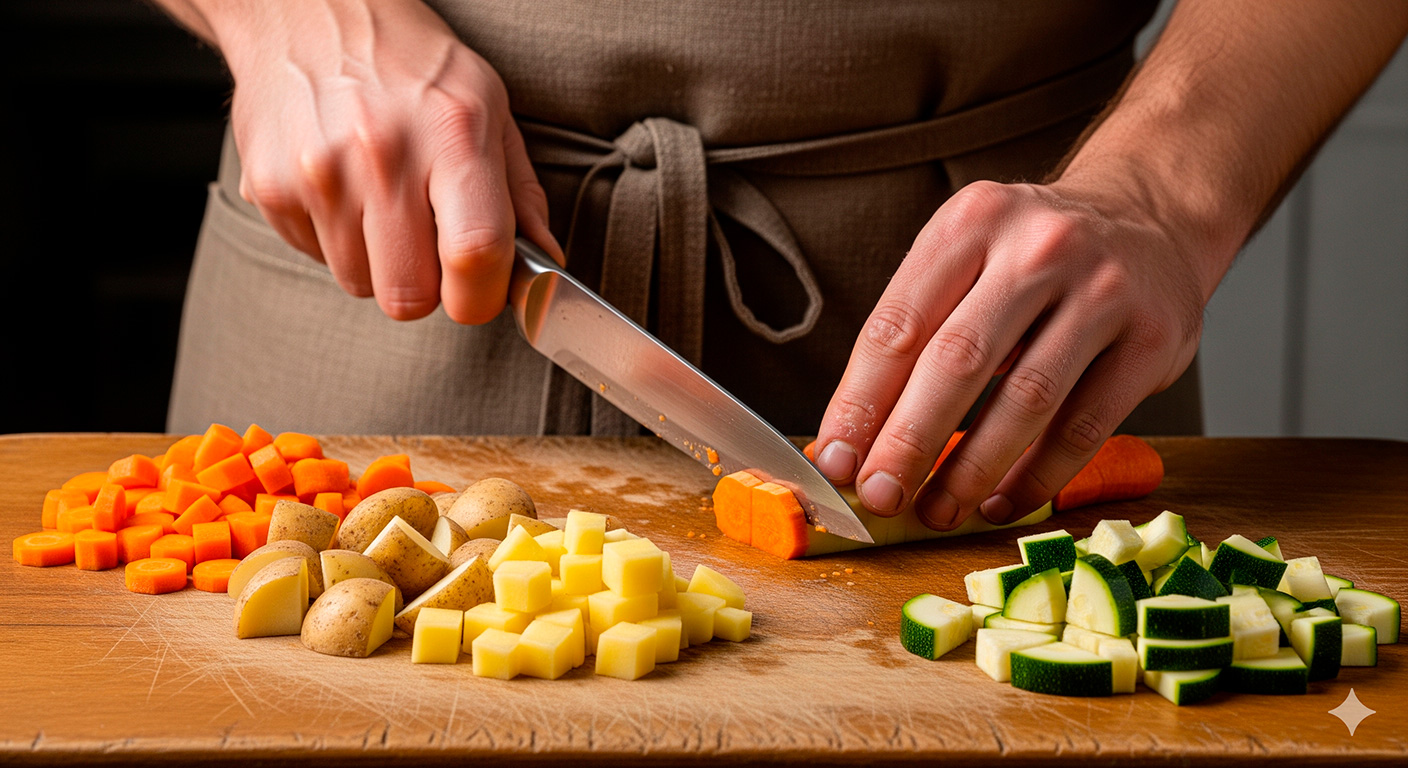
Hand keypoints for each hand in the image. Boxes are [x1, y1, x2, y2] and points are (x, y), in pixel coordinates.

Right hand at [212, 0, 559, 321]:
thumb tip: (544, 266)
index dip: (482, 296)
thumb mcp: (487, 107)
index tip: (481, 292)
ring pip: (360, 285)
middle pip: (408, 295)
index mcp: (451, 133)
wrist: (308, 11)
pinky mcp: (270, 188)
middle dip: (426, 288)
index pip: (474, 253)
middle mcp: (381, 153)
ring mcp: (318, 173)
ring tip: (381, 202)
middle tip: (428, 247)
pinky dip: (335, 241)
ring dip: (377, 263)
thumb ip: (520, 195)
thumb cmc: (411, 64)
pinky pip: (317, 260)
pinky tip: (343, 189)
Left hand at [814, 178, 1220, 529]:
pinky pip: (1086, 426)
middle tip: (879, 496)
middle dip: (907, 441)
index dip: (859, 402)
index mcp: (972, 223)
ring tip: (937, 511)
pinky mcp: (1154, 339)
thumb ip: (917, 331)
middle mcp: (1038, 248)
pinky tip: (1001, 503)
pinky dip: (1038, 476)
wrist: (1151, 216)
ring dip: (971, 470)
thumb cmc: (1033, 257)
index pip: (899, 325)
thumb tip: (852, 439)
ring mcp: (1104, 290)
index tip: (834, 462)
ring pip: (1026, 399)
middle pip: (957, 360)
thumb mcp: (968, 258)